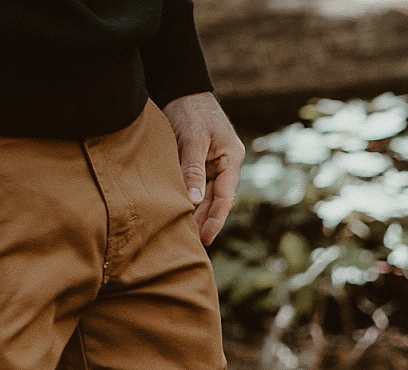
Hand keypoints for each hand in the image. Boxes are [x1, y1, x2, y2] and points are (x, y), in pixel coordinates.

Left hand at [162, 92, 243, 244]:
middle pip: (216, 201)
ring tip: (182, 233)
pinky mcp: (197, 163)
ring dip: (195, 213)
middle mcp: (224, 166)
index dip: (216, 220)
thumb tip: (194, 201)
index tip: (205, 238)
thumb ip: (193, 169)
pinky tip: (176, 213)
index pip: (226, 197)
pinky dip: (187, 200)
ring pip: (204, 196)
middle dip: (204, 221)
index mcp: (231, 160)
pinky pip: (194, 186)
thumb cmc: (191, 110)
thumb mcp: (193, 138)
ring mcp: (211, 165)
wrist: (182, 88)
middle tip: (190, 243)